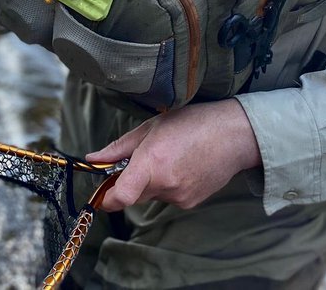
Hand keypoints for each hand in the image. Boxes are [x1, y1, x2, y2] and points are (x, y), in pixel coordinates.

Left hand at [84, 99, 260, 210]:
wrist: (233, 135)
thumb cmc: (191, 123)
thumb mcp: (150, 128)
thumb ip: (119, 148)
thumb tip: (93, 159)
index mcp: (152, 163)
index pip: (122, 196)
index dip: (107, 199)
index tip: (101, 195)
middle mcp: (165, 185)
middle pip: (133, 194)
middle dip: (129, 181)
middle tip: (142, 158)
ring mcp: (180, 197)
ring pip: (151, 195)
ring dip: (151, 182)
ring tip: (170, 157)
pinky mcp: (190, 203)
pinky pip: (168, 197)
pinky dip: (167, 185)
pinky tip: (182, 166)